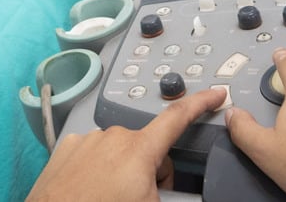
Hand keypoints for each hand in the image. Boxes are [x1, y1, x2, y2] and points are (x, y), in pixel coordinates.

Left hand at [27, 86, 225, 200]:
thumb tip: (174, 188)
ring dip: (123, 170)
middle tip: (140, 197)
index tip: (217, 93)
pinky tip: (92, 189)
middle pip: (149, 147)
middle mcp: (114, 136)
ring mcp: (89, 140)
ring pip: (121, 151)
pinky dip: (99, 168)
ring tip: (111, 197)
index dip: (201, 103)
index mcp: (139, 149)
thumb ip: (171, 192)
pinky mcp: (68, 147)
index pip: (178, 117)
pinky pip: (95, 152)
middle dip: (152, 169)